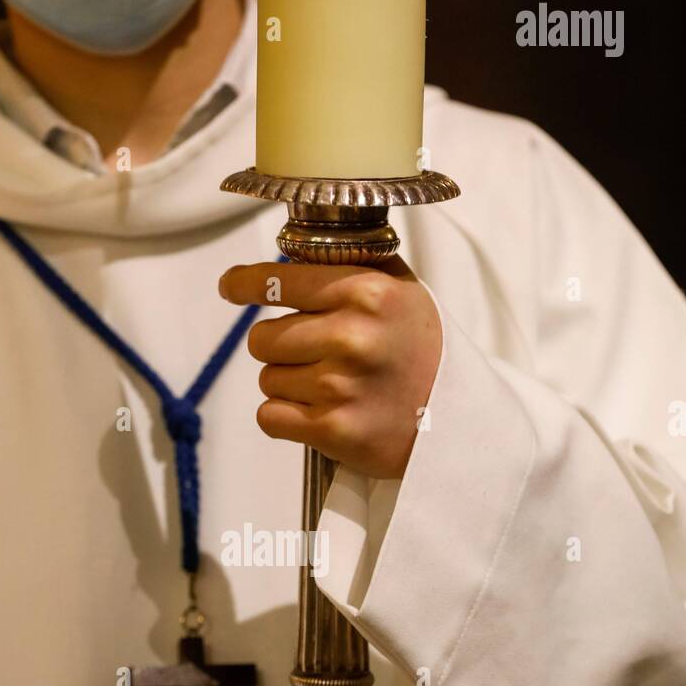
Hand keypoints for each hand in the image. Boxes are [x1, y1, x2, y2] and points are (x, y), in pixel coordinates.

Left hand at [219, 257, 441, 479]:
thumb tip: (285, 254)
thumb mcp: (399, 291)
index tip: (230, 286)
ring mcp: (340, 386)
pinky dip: (286, 418)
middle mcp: (351, 336)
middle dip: (279, 346)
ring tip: (331, 386)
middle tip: (314, 355)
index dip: (245, 284)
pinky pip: (270, 416)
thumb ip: (348, 267)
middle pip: (262, 338)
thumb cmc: (419, 348)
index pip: (278, 281)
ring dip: (288, 384)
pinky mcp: (332, 431)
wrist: (455, 418)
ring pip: (267, 379)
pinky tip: (319, 413)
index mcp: (365, 292)